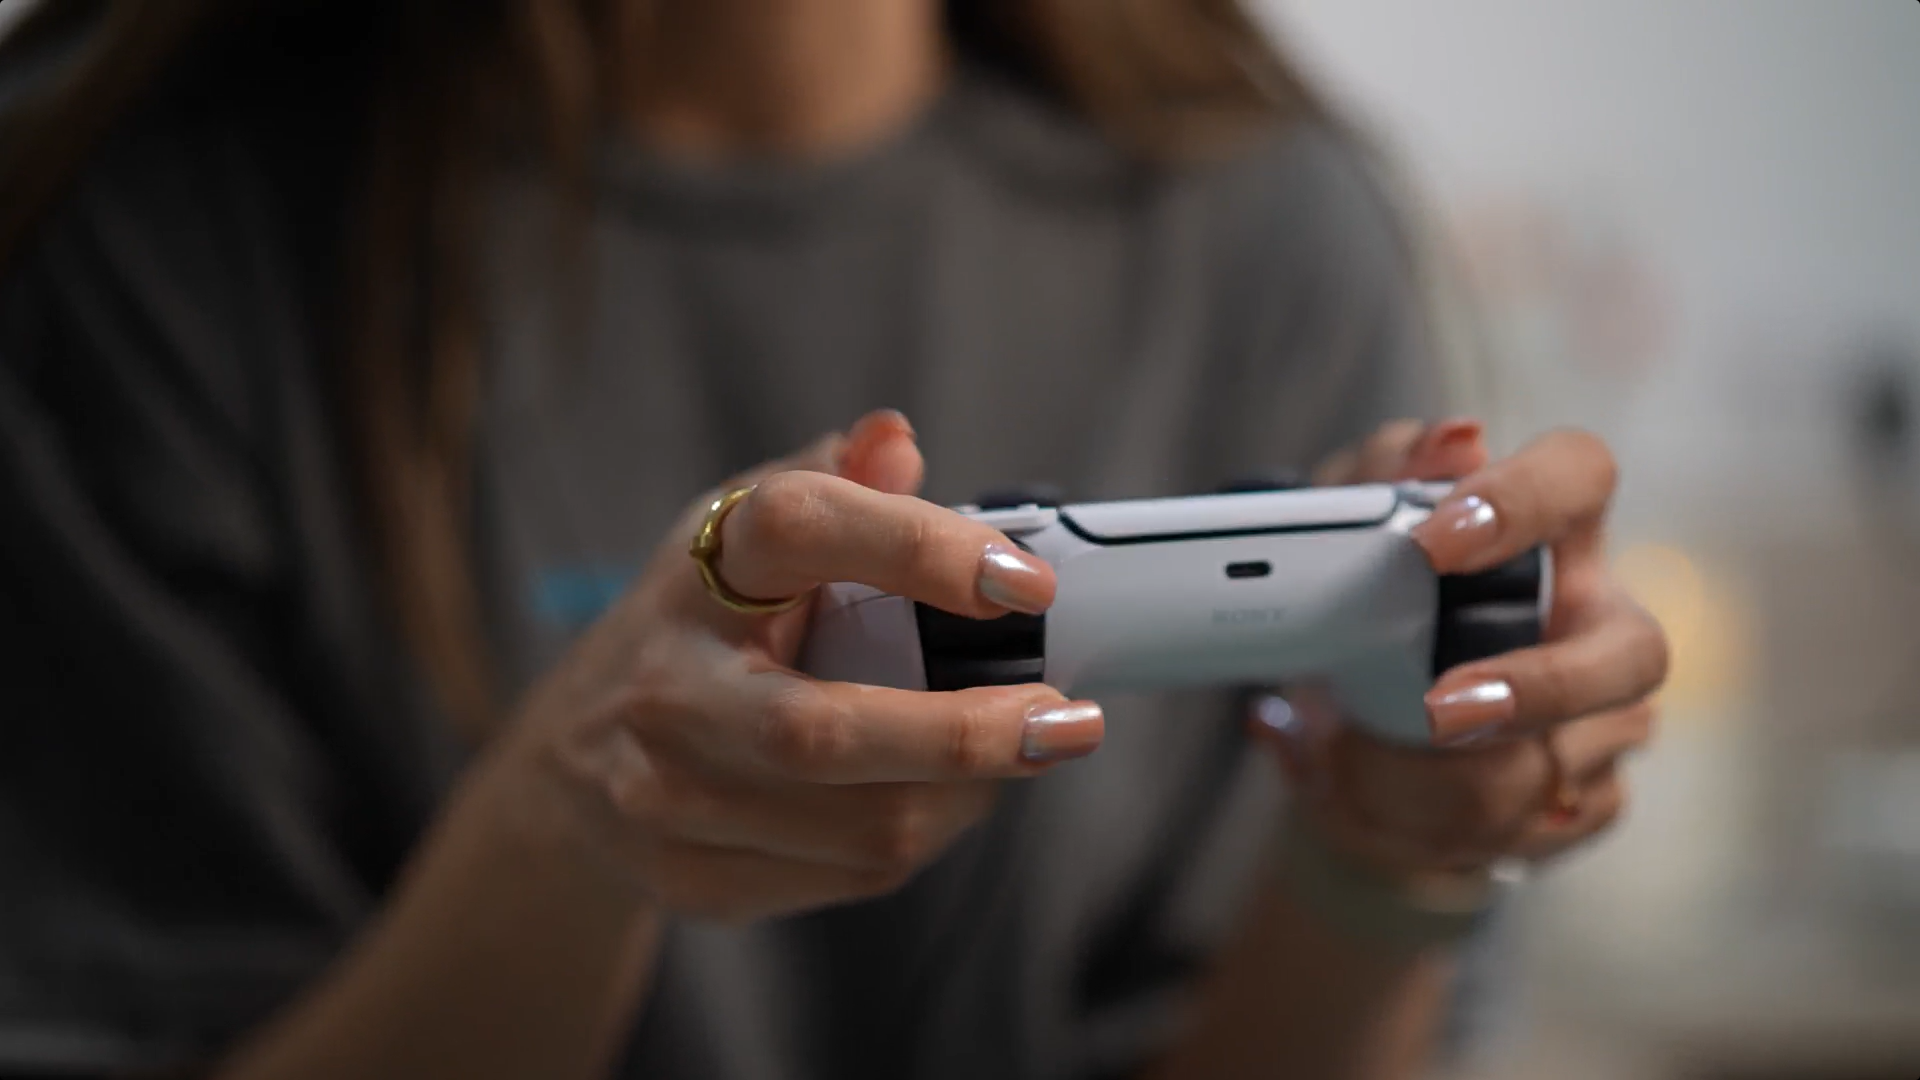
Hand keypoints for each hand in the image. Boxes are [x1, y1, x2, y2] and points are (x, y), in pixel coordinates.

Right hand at [472, 410, 1103, 922]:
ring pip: (859, 825)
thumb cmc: (695, 628)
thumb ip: (829, 483)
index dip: (919, 548)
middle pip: (823, 732)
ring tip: (1018, 754)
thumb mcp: (739, 534)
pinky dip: (923, 835)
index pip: (801, 530)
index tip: (1026, 581)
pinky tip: (945, 797)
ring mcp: (666, 796)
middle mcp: (667, 688)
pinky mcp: (690, 878)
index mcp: (696, 573)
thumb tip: (896, 439)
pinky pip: (851, 876)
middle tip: (1071, 723)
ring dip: (968, 796)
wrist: (571, 762)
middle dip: (966, 735)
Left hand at [1261, 419, 1668, 874]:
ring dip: (1444, 776)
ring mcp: (1609, 718)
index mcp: (1549, 530)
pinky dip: (1441, 822)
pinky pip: (1529, 825)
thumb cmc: (1370, 614)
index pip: (1579, 476)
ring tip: (1361, 761)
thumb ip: (1380, 477)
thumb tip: (1451, 440)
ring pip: (1561, 762)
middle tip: (1441, 710)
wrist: (1354, 743)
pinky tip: (1395, 805)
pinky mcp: (1590, 799)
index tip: (1438, 542)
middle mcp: (1600, 619)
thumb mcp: (1342, 538)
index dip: (1523, 502)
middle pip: (1637, 652)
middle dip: (1541, 689)